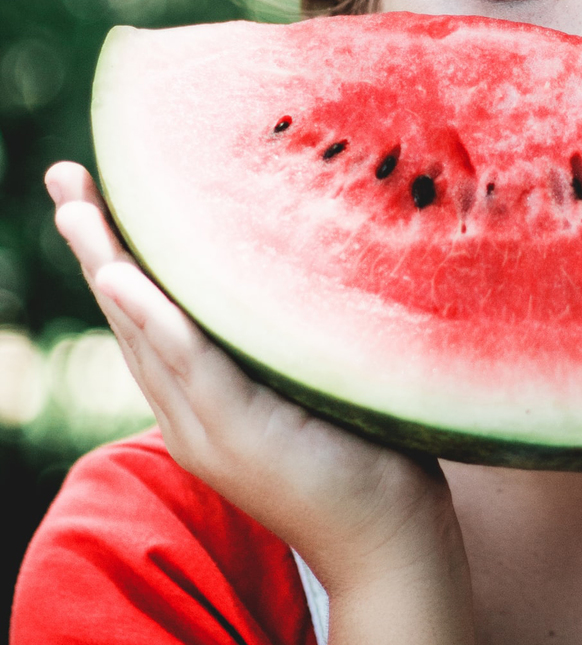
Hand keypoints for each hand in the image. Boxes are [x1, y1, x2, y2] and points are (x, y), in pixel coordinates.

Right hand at [46, 161, 474, 644]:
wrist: (387, 534)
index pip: (150, 313)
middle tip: (65, 177)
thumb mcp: (311, 377)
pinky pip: (188, 366)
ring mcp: (207, 427)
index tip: (97, 191)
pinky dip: (153, 321)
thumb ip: (285, 332)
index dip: (120, 253)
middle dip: (95, 244)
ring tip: (77, 208)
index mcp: (204, 396)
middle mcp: (190, 411)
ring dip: (108, 266)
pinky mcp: (239, 435)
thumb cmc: (364, 446)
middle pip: (130, 314)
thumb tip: (302, 252)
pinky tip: (125, 278)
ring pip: (145, 333)